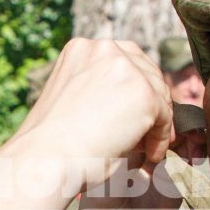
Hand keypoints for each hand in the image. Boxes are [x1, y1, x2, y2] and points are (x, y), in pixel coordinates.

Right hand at [12, 39, 173, 193]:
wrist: (44, 160)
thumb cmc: (51, 144)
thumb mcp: (72, 101)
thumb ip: (98, 92)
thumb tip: (132, 107)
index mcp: (82, 49)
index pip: (125, 60)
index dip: (136, 88)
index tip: (139, 113)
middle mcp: (104, 49)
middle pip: (147, 72)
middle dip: (152, 102)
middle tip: (152, 132)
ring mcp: (125, 69)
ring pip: (159, 94)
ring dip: (157, 122)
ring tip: (149, 149)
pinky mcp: (144, 94)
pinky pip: (165, 118)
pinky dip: (161, 139)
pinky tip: (150, 157)